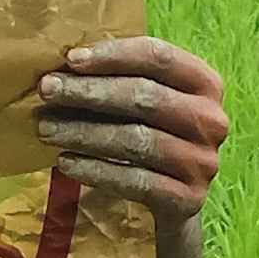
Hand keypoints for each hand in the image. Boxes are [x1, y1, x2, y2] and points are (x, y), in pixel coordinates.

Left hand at [34, 37, 228, 227]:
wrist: (174, 202)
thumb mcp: (146, 102)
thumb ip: (120, 79)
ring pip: (136, 140)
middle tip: (47, 90)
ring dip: (84, 132)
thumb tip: (64, 65)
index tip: (71, 59)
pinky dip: (96, 170)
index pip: (159, 57)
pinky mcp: (188, 199)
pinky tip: (66, 163)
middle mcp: (211, 121)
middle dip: (90, 92)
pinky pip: (135, 181)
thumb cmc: (151, 136)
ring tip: (46, 129)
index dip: (114, 55)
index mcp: (205, 84)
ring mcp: (202, 162)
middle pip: (146, 97)